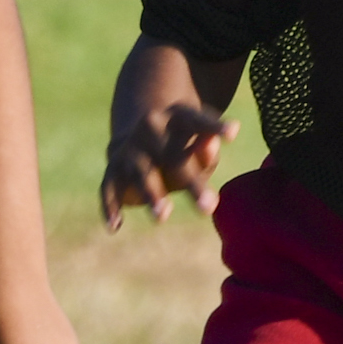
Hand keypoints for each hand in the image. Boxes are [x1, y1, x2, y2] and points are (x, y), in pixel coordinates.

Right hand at [101, 101, 238, 228]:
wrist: (139, 131)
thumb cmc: (181, 143)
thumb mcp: (199, 141)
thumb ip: (207, 148)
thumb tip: (213, 145)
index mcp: (178, 116)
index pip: (198, 121)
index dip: (215, 126)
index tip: (233, 133)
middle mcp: (149, 128)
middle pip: (171, 156)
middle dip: (189, 183)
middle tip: (208, 207)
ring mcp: (129, 148)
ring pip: (141, 173)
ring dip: (151, 194)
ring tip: (162, 216)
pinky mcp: (113, 167)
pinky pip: (109, 188)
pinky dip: (110, 206)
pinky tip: (115, 227)